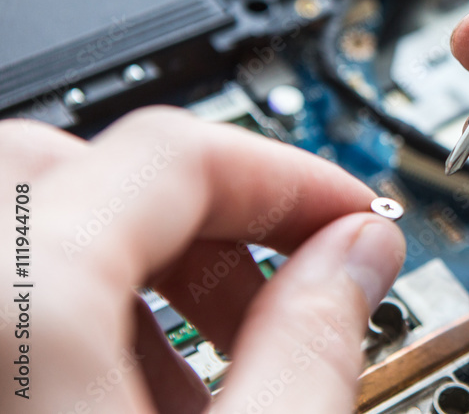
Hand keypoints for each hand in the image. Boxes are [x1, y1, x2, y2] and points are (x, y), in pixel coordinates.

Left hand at [0, 106, 403, 412]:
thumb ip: (312, 342)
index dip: (291, 177)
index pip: (172, 154)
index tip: (353, 218)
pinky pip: (4, 297)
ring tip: (223, 367)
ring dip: (150, 276)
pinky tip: (141, 398)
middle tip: (291, 283)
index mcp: (16, 308)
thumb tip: (358, 253)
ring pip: (41, 234)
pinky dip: (82, 322)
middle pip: (89, 173)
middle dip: (212, 221)